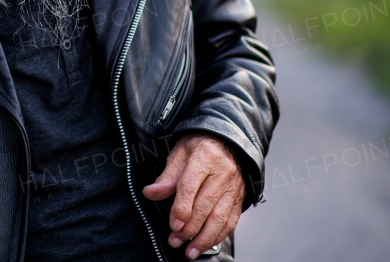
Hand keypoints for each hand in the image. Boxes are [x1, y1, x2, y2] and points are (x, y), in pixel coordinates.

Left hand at [142, 133, 244, 258]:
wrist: (227, 140)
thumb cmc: (198, 146)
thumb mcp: (179, 153)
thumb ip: (166, 176)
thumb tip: (150, 193)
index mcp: (204, 157)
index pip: (190, 186)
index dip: (181, 208)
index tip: (173, 224)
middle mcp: (222, 173)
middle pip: (205, 206)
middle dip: (189, 228)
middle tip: (175, 241)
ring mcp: (234, 187)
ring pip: (220, 217)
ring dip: (204, 238)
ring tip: (190, 250)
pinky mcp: (239, 198)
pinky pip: (231, 221)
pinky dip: (218, 235)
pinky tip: (205, 243)